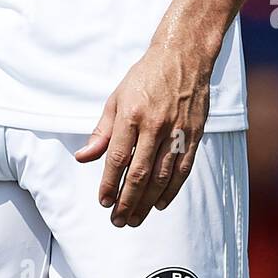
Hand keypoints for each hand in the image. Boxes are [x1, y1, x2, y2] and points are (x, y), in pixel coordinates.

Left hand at [74, 36, 213, 226]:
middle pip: (139, 174)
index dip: (109, 184)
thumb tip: (83, 158)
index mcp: (131, 115)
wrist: (183, 57)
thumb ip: (101, 132)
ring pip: (162, 177)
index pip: (118, 158)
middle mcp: (154, 126)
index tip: (103, 202)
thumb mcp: (117, 98)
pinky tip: (160, 204)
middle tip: (118, 221)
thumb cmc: (145, 77)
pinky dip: (171, 190)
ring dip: (147, 202)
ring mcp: (176, 132)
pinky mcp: (193, 135)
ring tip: (135, 219)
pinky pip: (182, 170)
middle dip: (127, 202)